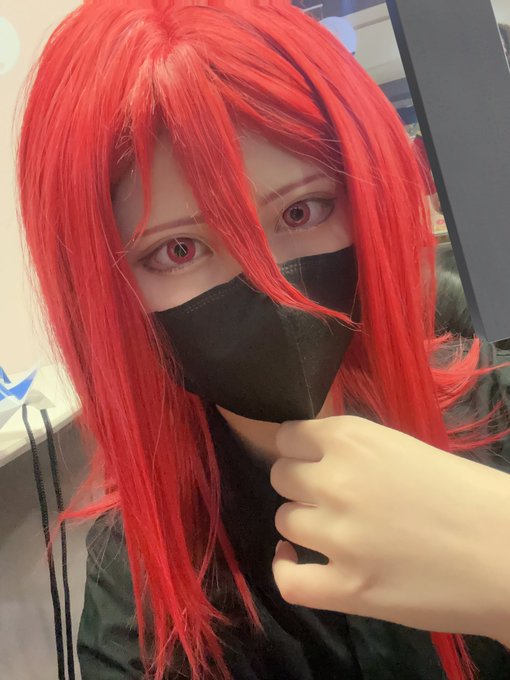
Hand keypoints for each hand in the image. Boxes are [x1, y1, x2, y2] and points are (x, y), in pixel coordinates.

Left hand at [270, 416, 509, 642]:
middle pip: (281, 476)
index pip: (287, 435)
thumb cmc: (469, 494)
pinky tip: (295, 561)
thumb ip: (354, 450)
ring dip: (303, 523)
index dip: (297, 449)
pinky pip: (288, 580)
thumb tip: (316, 456)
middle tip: (330, 496)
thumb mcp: (403, 448)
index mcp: (351, 438)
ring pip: (284, 520)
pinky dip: (285, 570)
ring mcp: (337, 537)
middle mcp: (334, 481)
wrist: (508, 553)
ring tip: (333, 530)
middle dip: (300, 484)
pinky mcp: (348, 588)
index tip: (311, 460)